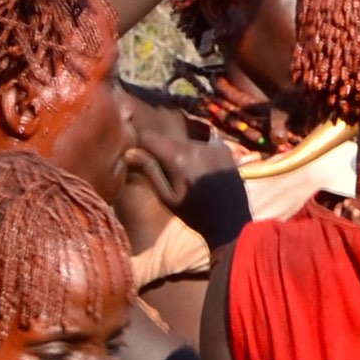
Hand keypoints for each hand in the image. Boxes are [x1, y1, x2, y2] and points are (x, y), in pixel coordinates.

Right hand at [122, 112, 241, 209]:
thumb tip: (128, 152)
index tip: (140, 158)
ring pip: (185, 141)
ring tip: (188, 176)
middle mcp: (196, 146)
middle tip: (167, 173)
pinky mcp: (225, 150)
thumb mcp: (167, 197)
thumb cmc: (195, 215)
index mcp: (178, 158)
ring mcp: (213, 146)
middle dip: (161, 151)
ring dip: (180, 152)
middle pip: (167, 138)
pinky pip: (203, 144)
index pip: (148, 136)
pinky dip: (198, 153)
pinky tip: (202, 171)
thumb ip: (149, 171)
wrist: (231, 224)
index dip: (140, 145)